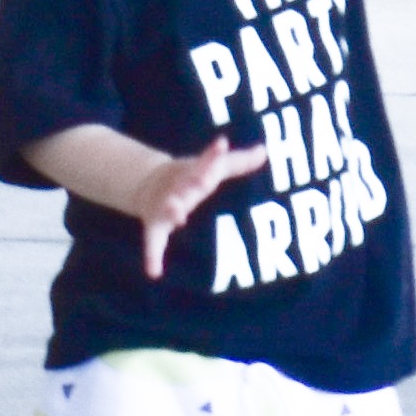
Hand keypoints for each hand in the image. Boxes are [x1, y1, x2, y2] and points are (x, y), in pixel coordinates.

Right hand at [126, 134, 267, 278]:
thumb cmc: (193, 175)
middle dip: (194, 181)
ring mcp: (166, 205)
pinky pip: (153, 242)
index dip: (214, 153)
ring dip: (173, 211)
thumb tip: (264, 151)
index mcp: (195, 172)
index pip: (206, 161)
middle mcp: (180, 187)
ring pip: (169, 208)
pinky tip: (153, 272)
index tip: (222, 144)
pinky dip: (152, 256)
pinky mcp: (155, 225)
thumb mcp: (214, 167)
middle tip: (203, 180)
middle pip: (187, 184)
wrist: (151, 183)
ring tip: (179, 217)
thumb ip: (239, 162)